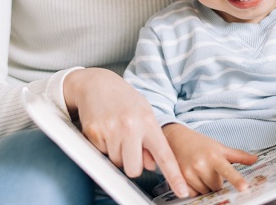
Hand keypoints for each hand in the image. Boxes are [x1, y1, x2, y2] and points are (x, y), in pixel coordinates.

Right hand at [63, 68, 188, 197]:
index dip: (174, 176)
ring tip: (115, 132)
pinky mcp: (93, 133)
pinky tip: (104, 129)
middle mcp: (130, 127)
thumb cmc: (123, 99)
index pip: (164, 155)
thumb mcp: (144, 114)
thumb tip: (151, 165)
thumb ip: (151, 140)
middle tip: (128, 146)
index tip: (182, 191)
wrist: (96, 83)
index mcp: (147, 122)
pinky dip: (102, 146)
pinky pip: (101, 154)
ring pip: (116, 163)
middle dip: (131, 163)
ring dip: (116, 153)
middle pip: (134, 169)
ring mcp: (110, 130)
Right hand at [163, 123, 256, 195]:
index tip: (244, 187)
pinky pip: (194, 193)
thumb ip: (238, 155)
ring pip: (205, 192)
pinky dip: (195, 188)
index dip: (236, 180)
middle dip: (216, 182)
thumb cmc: (200, 144)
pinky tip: (193, 176)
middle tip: (211, 170)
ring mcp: (189, 173)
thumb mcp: (219, 147)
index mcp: (214, 156)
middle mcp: (201, 164)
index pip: (228, 170)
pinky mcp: (180, 179)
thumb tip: (255, 159)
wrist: (176, 139)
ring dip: (205, 186)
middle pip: (217, 187)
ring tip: (200, 171)